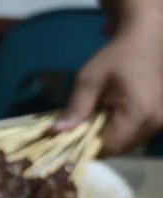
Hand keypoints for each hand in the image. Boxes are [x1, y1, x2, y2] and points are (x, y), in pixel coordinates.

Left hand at [57, 3, 162, 154]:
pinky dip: (119, 130)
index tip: (68, 139)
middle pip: (119, 148)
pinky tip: (108, 115)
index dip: (85, 146)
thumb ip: (75, 109)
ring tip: (95, 118)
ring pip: (127, 143)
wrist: (145, 40)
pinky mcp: (159, 118)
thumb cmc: (116, 57)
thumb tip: (55, 133)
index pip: (108, 146)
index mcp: (139, 113)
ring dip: (108, 136)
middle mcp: (155, 122)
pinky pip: (135, 134)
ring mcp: (160, 121)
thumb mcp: (88, 81)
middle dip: (95, 142)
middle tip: (79, 127)